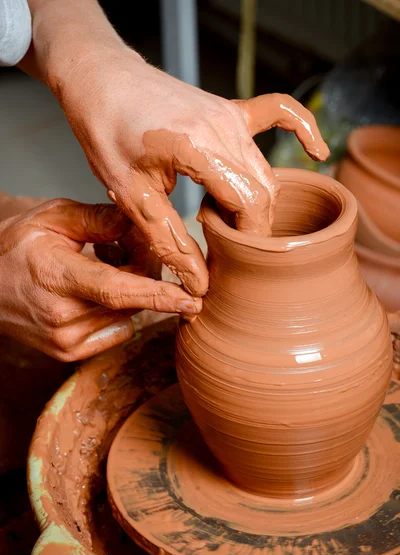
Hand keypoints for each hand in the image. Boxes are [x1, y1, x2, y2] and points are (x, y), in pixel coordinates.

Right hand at [0, 199, 200, 360]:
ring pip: (127, 314)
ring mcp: (65, 341)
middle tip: (126, 246)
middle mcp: (62, 316)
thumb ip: (99, 220)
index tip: (192, 300)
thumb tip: (140, 225)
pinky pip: (116, 330)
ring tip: (99, 266)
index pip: (117, 290)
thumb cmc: (16, 248)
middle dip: (143, 272)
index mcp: (57, 277)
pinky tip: (94, 292)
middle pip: (131, 299)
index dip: (159, 295)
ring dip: (129, 291)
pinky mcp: (68, 353)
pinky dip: (117, 310)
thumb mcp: (53, 218)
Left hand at [52, 51, 328, 296]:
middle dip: (252, 227)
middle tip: (222, 244)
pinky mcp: (230, 109)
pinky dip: (302, 132)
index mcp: (197, 147)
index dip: (247, 238)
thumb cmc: (107, 132)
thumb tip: (199, 284)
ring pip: (267, 170)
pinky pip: (279, 114)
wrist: (102, 80)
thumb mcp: (130, 196)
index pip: (250, 203)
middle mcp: (223, 127)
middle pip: (265, 190)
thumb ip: (169, 240)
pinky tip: (316, 153)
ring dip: (256, 201)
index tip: (230, 258)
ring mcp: (230, 115)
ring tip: (223, 215)